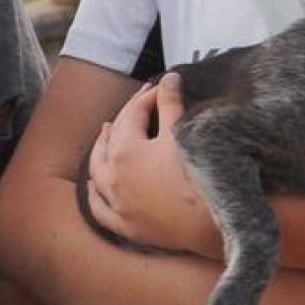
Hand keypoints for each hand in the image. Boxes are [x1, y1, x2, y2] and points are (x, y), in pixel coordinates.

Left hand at [84, 76, 219, 255]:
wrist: (210, 223)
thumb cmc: (197, 176)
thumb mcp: (181, 135)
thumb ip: (170, 103)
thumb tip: (168, 78)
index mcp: (126, 151)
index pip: (133, 114)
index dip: (148, 97)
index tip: (162, 87)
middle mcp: (112, 176)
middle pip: (112, 139)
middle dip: (125, 117)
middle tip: (139, 102)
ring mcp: (116, 203)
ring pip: (97, 172)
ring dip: (100, 150)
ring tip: (105, 133)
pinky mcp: (125, 226)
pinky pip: (99, 208)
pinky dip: (94, 194)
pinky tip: (93, 185)